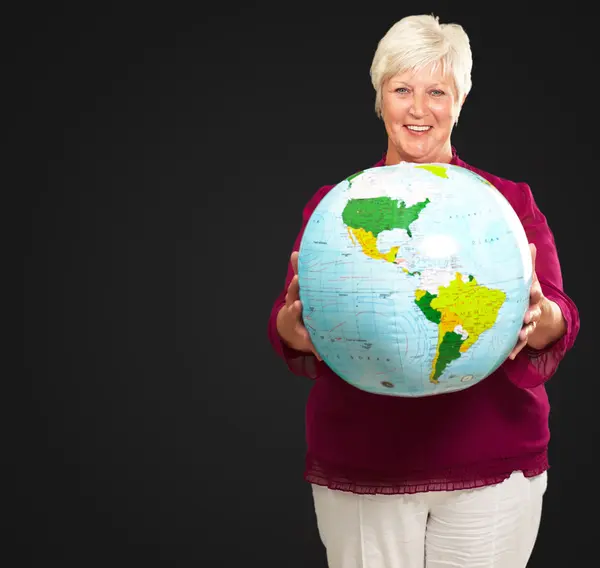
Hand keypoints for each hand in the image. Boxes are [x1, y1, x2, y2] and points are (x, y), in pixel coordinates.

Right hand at [276, 251, 321, 359]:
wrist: (289, 329)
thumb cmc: (299, 303)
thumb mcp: (298, 289)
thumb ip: (299, 272)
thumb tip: (296, 253)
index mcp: (294, 299)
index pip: (294, 291)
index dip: (295, 286)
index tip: (296, 280)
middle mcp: (294, 314)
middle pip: (293, 310)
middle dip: (295, 309)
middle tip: (298, 305)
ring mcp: (299, 327)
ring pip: (301, 329)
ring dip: (304, 332)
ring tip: (306, 335)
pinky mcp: (307, 340)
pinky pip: (313, 345)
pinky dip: (316, 350)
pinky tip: (321, 356)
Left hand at [508, 243, 543, 359]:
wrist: (537, 310)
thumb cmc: (527, 290)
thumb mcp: (529, 277)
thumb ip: (528, 263)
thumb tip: (529, 243)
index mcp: (533, 296)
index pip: (535, 292)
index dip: (534, 292)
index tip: (533, 292)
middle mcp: (532, 310)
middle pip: (533, 313)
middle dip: (530, 315)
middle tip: (526, 317)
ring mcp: (527, 324)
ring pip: (527, 329)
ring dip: (524, 333)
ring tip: (520, 337)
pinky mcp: (521, 335)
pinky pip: (517, 344)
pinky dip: (514, 350)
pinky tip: (509, 356)